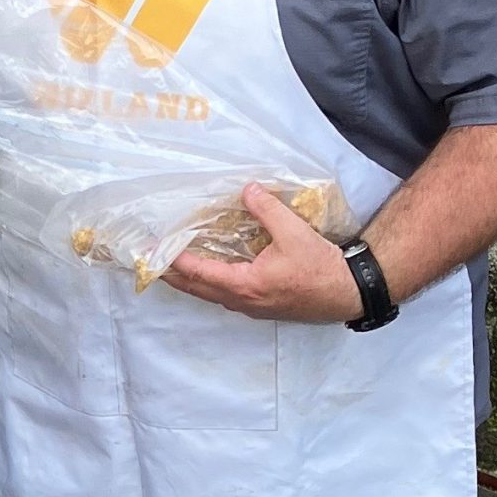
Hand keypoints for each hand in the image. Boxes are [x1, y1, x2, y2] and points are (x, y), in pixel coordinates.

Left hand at [160, 186, 366, 323]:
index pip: (197, 272)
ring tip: (170, 265)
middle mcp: (240, 300)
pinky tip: (206, 271)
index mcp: (243, 284)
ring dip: (188, 280)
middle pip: (195, 289)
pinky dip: (207, 283)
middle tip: (150, 261)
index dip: (173, 260)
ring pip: (208, 294)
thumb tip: (247, 190)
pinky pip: (223, 295)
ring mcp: (249, 307)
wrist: (346, 292)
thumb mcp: (293, 232)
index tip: (153, 250)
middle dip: (170, 274)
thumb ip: (267, 209)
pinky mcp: (259, 307)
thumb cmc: (320, 267)